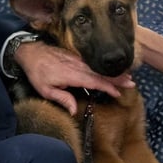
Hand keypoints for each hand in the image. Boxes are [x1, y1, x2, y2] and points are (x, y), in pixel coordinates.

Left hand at [14, 41, 135, 114]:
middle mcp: (77, 66)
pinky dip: (104, 68)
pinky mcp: (77, 58)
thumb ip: (62, 99)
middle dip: (116, 78)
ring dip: (113, 72)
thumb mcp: (45, 90)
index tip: (118, 92)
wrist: (31, 52)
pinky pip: (93, 64)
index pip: (93, 81)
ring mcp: (78, 61)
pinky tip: (111, 71)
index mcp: (71, 75)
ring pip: (99, 68)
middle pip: (100, 73)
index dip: (107, 87)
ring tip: (128, 77)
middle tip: (131, 83)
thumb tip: (74, 111)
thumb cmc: (37, 73)